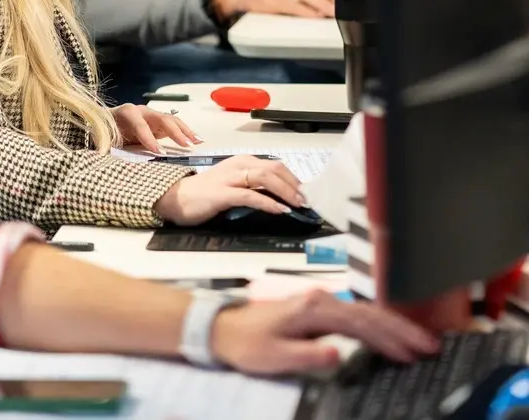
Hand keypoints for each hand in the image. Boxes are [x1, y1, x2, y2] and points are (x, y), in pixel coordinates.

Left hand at [111, 104, 201, 153]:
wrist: (103, 123)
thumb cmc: (105, 133)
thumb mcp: (106, 140)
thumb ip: (113, 148)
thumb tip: (119, 162)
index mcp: (126, 114)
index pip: (139, 124)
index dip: (149, 137)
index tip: (159, 153)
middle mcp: (141, 111)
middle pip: (160, 118)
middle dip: (173, 132)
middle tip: (185, 145)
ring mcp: (152, 116)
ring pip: (171, 120)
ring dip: (185, 131)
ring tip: (197, 142)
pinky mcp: (158, 124)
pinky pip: (174, 126)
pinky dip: (186, 133)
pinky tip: (197, 141)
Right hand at [153, 154, 304, 224]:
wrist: (176, 198)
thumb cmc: (205, 194)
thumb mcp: (233, 184)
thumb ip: (253, 186)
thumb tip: (280, 197)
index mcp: (242, 161)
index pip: (275, 165)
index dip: (294, 179)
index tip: (306, 193)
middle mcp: (238, 165)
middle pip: (274, 168)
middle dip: (294, 184)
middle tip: (307, 200)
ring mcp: (230, 178)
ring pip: (264, 178)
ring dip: (285, 191)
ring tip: (298, 204)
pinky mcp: (222, 193)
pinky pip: (250, 196)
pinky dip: (268, 202)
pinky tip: (279, 210)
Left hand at [213, 290, 438, 374]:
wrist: (225, 328)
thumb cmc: (248, 343)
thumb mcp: (274, 356)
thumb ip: (307, 355)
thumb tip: (338, 353)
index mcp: (313, 308)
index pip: (360, 322)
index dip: (389, 337)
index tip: (413, 352)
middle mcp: (320, 299)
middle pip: (368, 313)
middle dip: (401, 329)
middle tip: (430, 346)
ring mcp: (320, 303)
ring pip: (364, 313)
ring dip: (392, 327)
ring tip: (419, 343)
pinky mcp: (318, 311)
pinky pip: (355, 317)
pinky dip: (376, 327)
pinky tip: (389, 339)